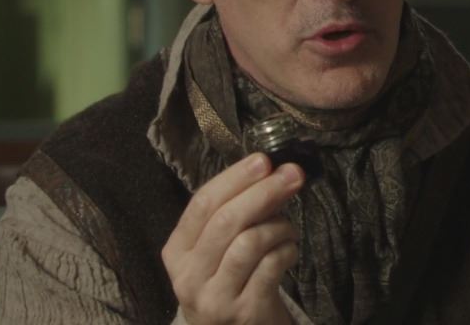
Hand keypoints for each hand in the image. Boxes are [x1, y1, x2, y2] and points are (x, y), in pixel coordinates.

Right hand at [163, 153, 303, 323]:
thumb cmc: (231, 281)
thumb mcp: (221, 248)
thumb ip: (240, 212)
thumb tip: (274, 171)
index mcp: (177, 251)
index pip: (202, 204)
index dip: (234, 178)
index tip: (263, 159)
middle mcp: (188, 276)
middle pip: (226, 220)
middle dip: (264, 191)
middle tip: (293, 175)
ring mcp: (214, 298)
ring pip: (249, 242)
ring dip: (279, 226)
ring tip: (288, 229)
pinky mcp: (244, 312)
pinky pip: (271, 267)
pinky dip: (287, 251)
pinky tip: (289, 251)